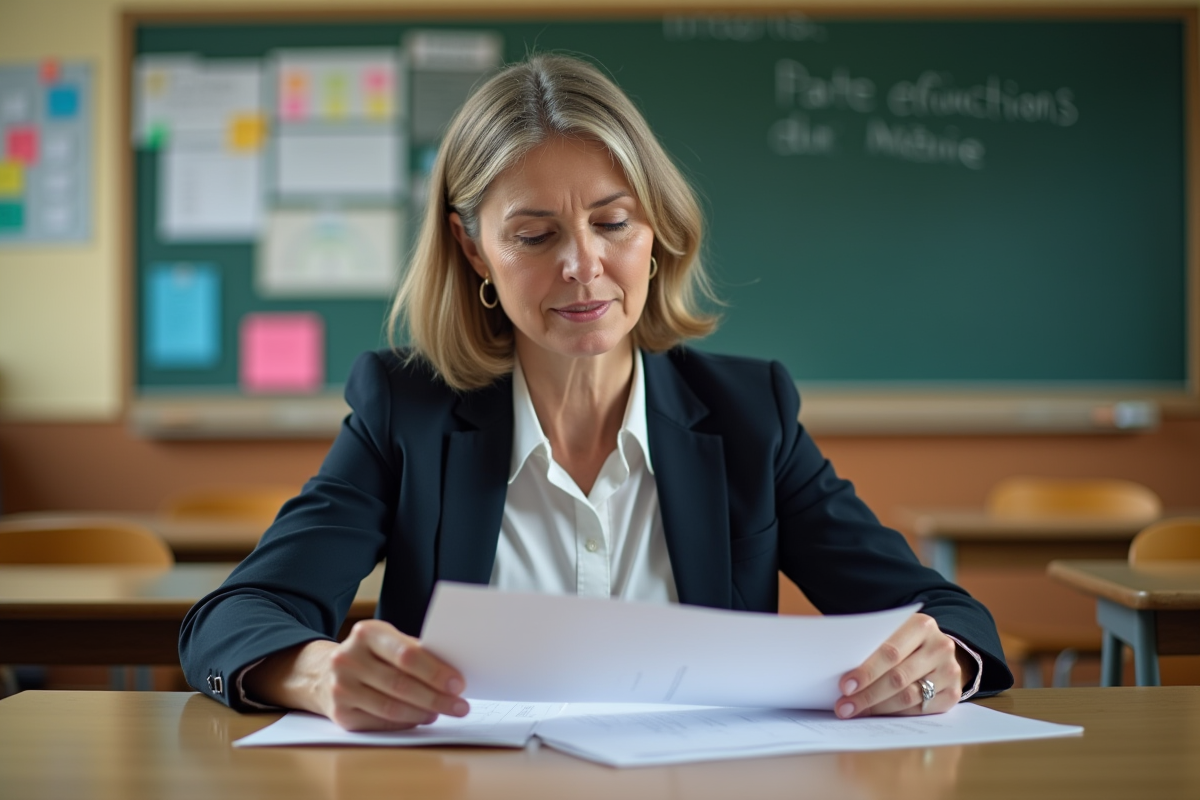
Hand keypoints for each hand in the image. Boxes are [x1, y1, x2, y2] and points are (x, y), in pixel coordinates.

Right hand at [245, 619, 468, 730]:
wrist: (322, 672)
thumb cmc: (370, 655)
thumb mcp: (387, 641)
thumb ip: (414, 652)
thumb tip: (452, 674)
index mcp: (366, 633)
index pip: (406, 654)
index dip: (435, 671)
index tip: (459, 683)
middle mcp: (348, 658)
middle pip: (401, 684)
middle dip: (436, 697)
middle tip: (460, 705)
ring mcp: (340, 687)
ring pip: (391, 707)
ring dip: (424, 712)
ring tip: (443, 711)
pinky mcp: (340, 714)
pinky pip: (381, 722)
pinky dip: (406, 722)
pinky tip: (422, 718)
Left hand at [834, 613, 965, 718]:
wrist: (934, 646)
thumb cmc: (901, 639)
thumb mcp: (889, 632)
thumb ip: (867, 643)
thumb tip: (832, 663)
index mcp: (922, 625)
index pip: (890, 652)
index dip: (866, 671)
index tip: (844, 686)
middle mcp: (940, 646)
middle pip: (898, 677)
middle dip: (867, 694)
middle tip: (844, 706)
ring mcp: (950, 671)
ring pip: (909, 696)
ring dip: (877, 707)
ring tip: (854, 711)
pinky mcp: (953, 693)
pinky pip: (920, 710)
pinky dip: (896, 713)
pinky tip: (877, 714)